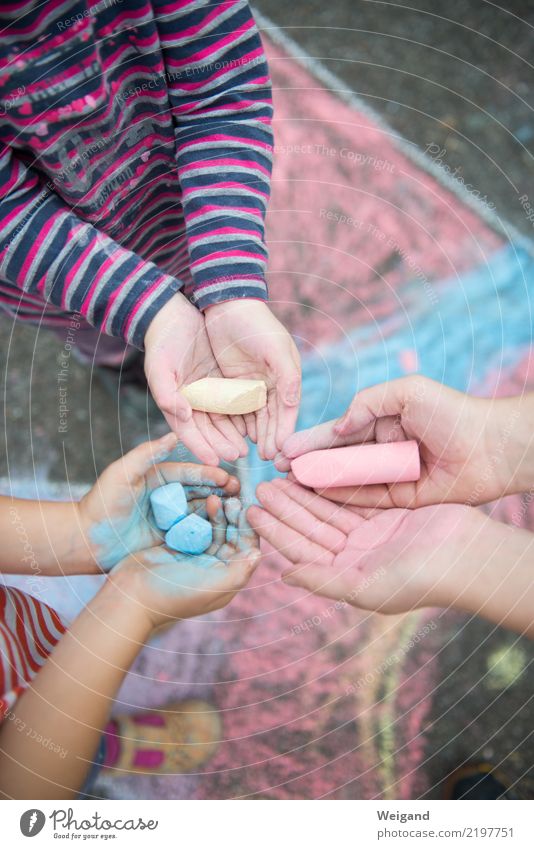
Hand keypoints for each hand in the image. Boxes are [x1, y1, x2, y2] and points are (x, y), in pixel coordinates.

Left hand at [78, 433, 239, 570]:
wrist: (86, 542)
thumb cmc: (101, 505)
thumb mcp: (122, 473)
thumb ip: (147, 453)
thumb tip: (174, 434)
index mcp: (159, 477)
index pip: (190, 473)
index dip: (210, 475)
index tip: (228, 477)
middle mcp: (168, 496)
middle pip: (201, 491)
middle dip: (222, 492)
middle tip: (241, 495)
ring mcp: (170, 518)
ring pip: (202, 512)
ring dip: (220, 512)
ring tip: (238, 513)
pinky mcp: (170, 539)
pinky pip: (194, 534)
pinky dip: (210, 532)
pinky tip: (224, 534)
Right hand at [110, 494, 259, 627]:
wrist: (130, 595)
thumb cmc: (173, 594)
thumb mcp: (211, 586)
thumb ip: (238, 571)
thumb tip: (258, 554)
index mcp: (226, 579)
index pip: (246, 549)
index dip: (249, 529)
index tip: (247, 509)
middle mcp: (214, 568)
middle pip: (232, 536)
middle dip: (234, 517)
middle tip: (232, 499)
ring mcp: (196, 556)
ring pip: (215, 528)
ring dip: (218, 513)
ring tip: (216, 498)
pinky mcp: (179, 546)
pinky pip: (196, 525)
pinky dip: (201, 513)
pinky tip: (203, 500)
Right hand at [144, 293, 248, 463]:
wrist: (173, 316)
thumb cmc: (162, 341)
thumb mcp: (159, 366)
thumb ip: (166, 393)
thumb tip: (184, 415)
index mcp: (173, 402)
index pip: (188, 431)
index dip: (201, 447)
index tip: (215, 460)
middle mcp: (188, 402)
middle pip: (207, 430)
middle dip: (221, 444)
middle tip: (238, 455)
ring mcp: (204, 392)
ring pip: (220, 419)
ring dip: (232, 434)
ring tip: (247, 446)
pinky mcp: (217, 382)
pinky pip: (230, 402)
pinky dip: (239, 414)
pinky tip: (252, 424)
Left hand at [204, 300, 300, 459]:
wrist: (226, 305)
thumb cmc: (256, 324)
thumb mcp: (275, 348)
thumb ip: (287, 376)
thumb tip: (294, 403)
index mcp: (286, 376)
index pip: (287, 410)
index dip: (284, 430)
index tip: (281, 449)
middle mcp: (271, 384)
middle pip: (271, 418)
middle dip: (270, 437)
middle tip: (268, 457)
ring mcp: (251, 385)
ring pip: (255, 417)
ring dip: (256, 434)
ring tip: (252, 452)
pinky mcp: (232, 384)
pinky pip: (236, 409)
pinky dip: (238, 423)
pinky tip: (237, 437)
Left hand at [247, 477, 479, 613]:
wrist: (466, 556)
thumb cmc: (418, 579)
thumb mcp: (364, 586)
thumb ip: (322, 580)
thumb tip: (283, 576)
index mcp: (348, 577)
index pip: (302, 551)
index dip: (276, 532)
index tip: (252, 513)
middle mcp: (356, 557)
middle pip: (311, 528)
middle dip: (285, 508)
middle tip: (259, 487)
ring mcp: (372, 535)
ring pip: (328, 510)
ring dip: (304, 495)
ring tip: (278, 477)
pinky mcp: (389, 514)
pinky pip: (353, 496)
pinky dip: (332, 485)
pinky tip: (313, 472)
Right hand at [275, 375, 529, 506]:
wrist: (493, 446)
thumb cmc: (453, 412)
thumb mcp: (407, 392)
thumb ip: (367, 403)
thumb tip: (337, 427)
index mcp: (383, 421)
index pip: (339, 432)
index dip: (311, 440)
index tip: (284, 448)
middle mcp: (383, 449)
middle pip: (338, 458)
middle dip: (308, 463)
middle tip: (277, 471)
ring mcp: (392, 475)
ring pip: (348, 480)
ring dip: (319, 482)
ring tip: (289, 485)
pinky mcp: (403, 500)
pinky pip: (367, 500)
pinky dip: (343, 497)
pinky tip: (319, 495)